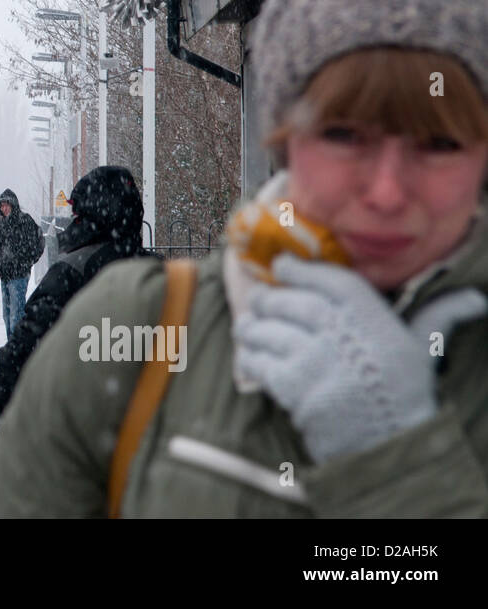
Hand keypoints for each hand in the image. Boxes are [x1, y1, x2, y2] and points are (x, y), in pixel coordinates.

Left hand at [233, 255, 485, 462]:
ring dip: (252, 326)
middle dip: (270, 299)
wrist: (388, 448)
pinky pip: (259, 361)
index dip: (303, 269)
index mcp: (376, 322)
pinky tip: (248, 353)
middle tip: (259, 298)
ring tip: (247, 324)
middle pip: (294, 303)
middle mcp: (344, 336)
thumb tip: (475, 297)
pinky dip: (249, 355)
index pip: (334, 282)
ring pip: (270, 330)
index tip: (282, 264)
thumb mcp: (422, 350)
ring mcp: (316, 361)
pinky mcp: (293, 387)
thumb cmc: (403, 393)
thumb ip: (436, 316)